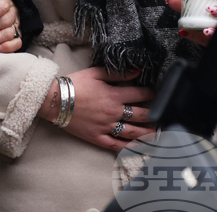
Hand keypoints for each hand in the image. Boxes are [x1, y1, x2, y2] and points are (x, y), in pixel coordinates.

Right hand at [38, 68, 155, 150]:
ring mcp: (106, 127)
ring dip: (148, 133)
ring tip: (158, 132)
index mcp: (113, 95)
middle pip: (141, 115)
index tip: (158, 94)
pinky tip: (139, 147)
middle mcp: (113, 113)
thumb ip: (117, 73)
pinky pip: (117, 145)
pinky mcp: (98, 137)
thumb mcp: (95, 73)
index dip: (152, 94)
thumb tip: (137, 70)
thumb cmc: (74, 85)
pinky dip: (130, 147)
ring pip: (133, 132)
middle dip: (155, 115)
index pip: (140, 95)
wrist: (54, 100)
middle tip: (163, 115)